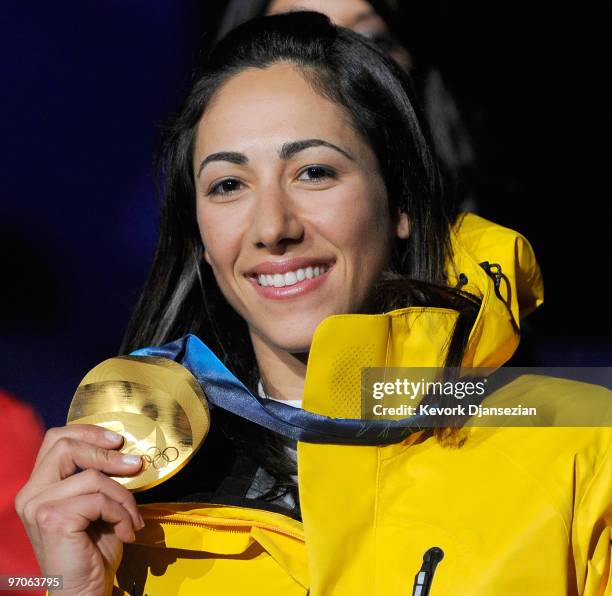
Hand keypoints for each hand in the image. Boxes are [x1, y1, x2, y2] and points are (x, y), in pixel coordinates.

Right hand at [15, 424, 144, 595]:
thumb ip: (97, 476)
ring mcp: (38, 506)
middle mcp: (30, 493)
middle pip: (67, 447)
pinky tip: (126, 532)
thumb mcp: (96, 503)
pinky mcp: (53, 519)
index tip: (117, 441)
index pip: (57, 439)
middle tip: (136, 466)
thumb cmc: (94, 548)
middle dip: (108, 455)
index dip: (88, 432)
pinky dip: (121, 514)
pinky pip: (99, 500)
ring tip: (132, 519)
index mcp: (38, 485)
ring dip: (123, 497)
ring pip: (92, 477)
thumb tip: (126, 451)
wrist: (86, 590)